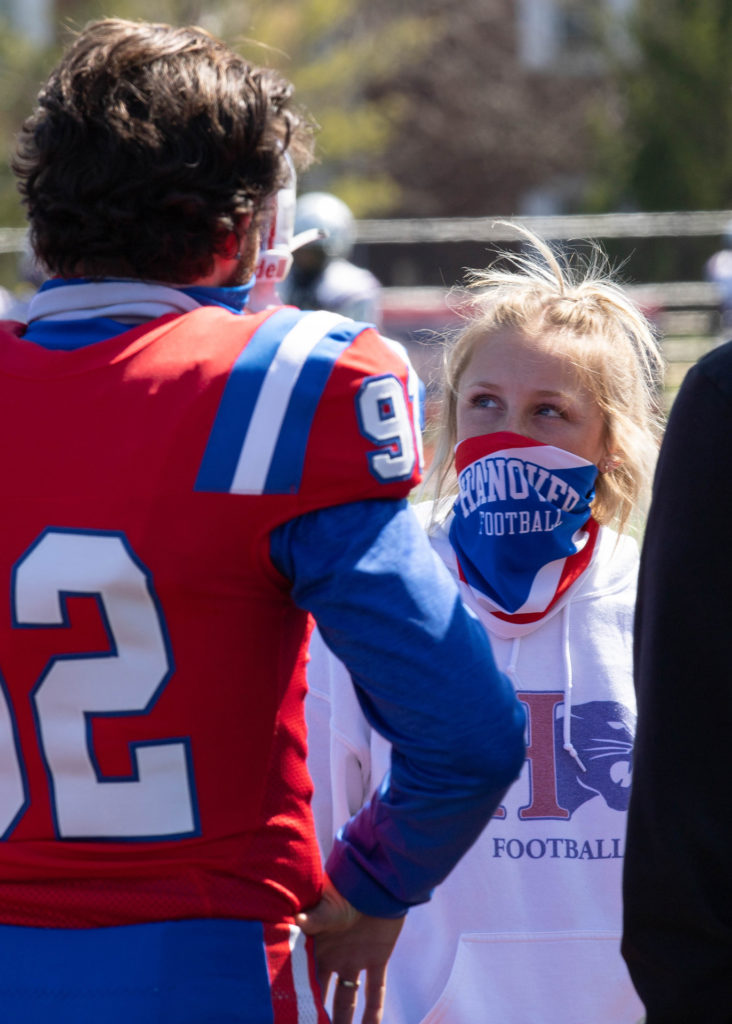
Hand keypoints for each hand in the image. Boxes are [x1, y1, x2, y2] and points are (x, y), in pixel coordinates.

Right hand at [296, 875, 404, 1023]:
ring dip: (342, 1021)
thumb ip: (313, 919)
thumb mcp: (327, 906)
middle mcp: (331, 956)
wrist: (378, 878)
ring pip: (346, 1000)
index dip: (293, 995)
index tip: (285, 1012)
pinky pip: (376, 991)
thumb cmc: (347, 887)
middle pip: (320, 993)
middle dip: (313, 1013)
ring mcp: (354, 959)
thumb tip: (294, 922)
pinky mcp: (377, 957)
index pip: (300, 976)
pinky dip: (375, 1012)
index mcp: (315, 945)